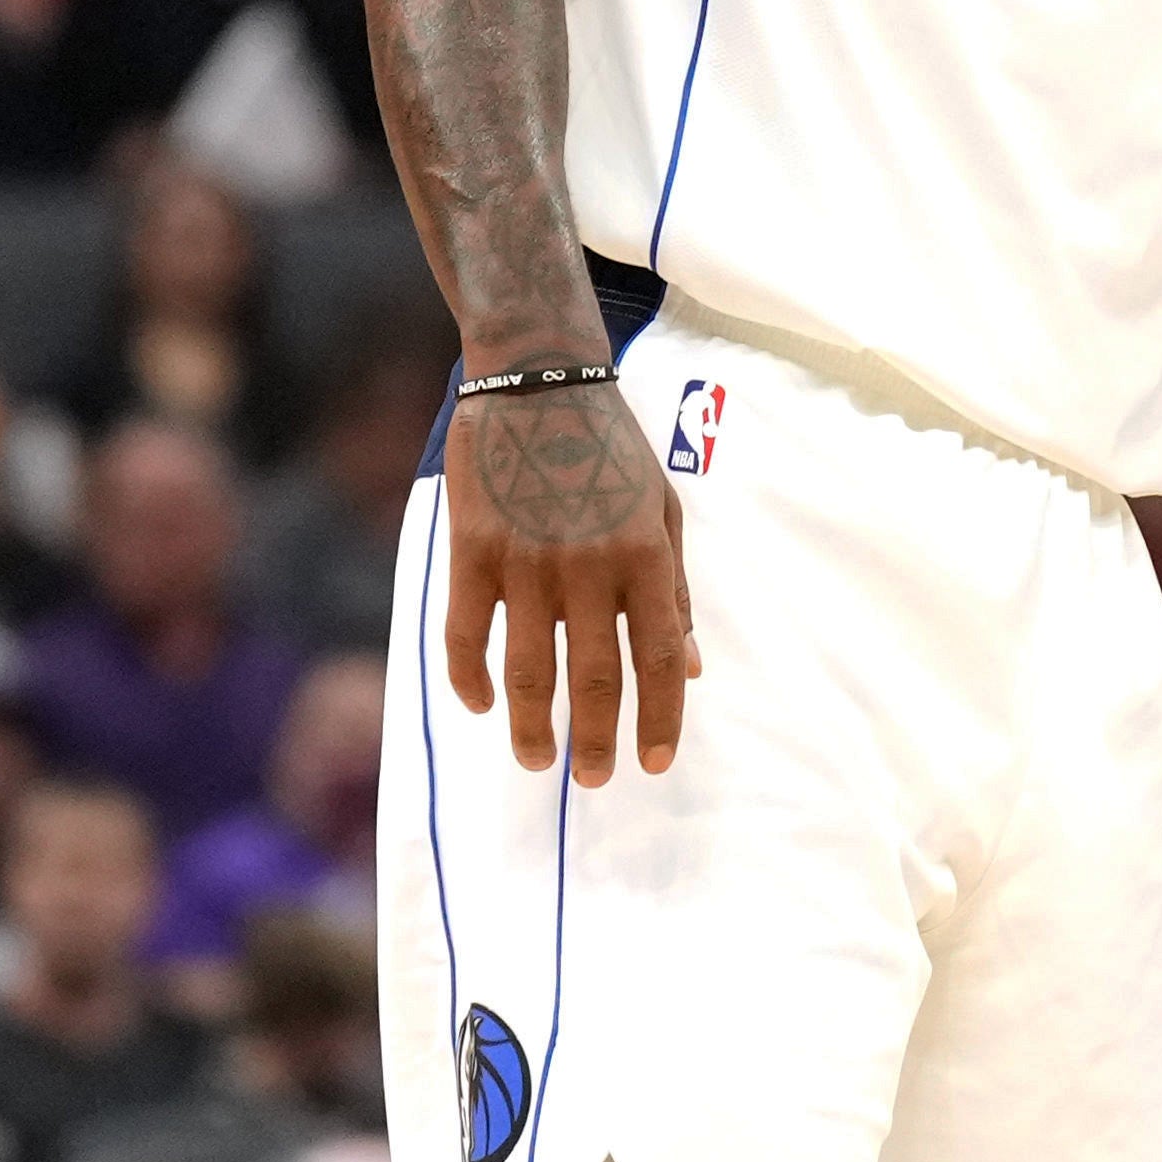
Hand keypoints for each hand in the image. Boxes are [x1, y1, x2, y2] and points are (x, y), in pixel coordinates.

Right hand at [442, 376, 697, 782]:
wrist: (539, 380)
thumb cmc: (611, 449)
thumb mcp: (664, 511)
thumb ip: (675, 590)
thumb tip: (694, 667)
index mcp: (645, 556)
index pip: (661, 658)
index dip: (660, 718)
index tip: (655, 762)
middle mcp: (589, 566)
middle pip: (596, 676)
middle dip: (598, 740)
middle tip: (594, 780)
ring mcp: (526, 562)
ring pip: (528, 670)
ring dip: (532, 726)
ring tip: (538, 759)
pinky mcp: (472, 551)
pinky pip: (467, 635)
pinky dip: (472, 679)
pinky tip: (482, 705)